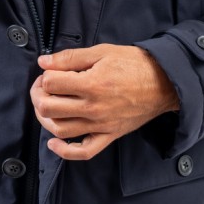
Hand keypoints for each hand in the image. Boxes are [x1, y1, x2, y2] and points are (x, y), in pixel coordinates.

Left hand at [31, 44, 179, 160]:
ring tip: (47, 105)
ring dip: (45, 118)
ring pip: (60, 130)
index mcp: (92, 84)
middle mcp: (94, 108)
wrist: (164, 82)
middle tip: (43, 86)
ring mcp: (101, 125)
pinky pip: (83, 152)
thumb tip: (43, 63)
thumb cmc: (134, 64)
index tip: (51, 71)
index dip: (46, 75)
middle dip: (39, 95)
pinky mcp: (109, 136)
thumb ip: (70, 57)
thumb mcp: (102, 52)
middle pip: (49, 108)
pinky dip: (64, 152)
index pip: (51, 83)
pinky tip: (53, 142)